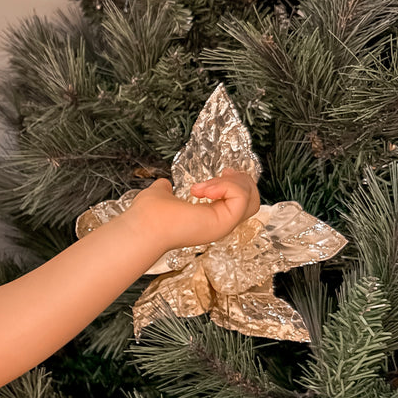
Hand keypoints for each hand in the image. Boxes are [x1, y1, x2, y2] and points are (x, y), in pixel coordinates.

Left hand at [125, 167, 261, 250]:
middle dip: (242, 180)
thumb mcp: (161, 194)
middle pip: (254, 200)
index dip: (237, 184)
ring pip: (252, 199)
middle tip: (223, 173)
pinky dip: (225, 186)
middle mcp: (220, 223)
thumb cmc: (148, 215)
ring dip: (233, 182)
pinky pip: (241, 197)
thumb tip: (165, 184)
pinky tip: (202, 190)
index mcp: (209, 218)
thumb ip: (166, 190)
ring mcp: (224, 224)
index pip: (241, 202)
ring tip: (206, 186)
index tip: (223, 171)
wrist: (143, 226)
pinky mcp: (225, 221)